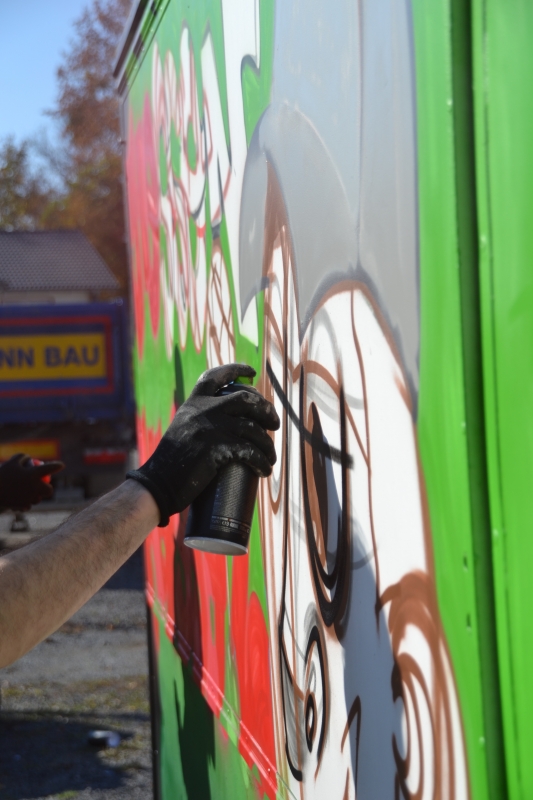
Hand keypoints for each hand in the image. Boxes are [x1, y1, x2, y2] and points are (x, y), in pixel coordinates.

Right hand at [0, 454, 64, 509]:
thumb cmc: (2, 473)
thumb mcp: (12, 461)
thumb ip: (24, 458)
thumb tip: (32, 460)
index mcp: (33, 474)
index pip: (50, 468)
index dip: (57, 466)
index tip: (61, 465)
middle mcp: (35, 487)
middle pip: (49, 490)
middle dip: (48, 489)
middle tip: (44, 486)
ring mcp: (30, 498)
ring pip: (38, 499)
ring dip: (36, 496)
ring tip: (30, 493)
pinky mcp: (24, 506)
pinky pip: (28, 505)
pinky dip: (26, 502)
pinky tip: (22, 500)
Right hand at [126, 363, 279, 525]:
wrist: (157, 483)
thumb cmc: (171, 461)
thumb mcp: (183, 427)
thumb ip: (200, 418)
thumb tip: (228, 419)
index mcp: (193, 402)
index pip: (216, 376)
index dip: (236, 370)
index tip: (252, 373)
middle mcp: (202, 409)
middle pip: (246, 399)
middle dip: (266, 410)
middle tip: (274, 425)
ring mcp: (209, 427)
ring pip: (252, 428)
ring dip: (267, 444)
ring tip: (271, 457)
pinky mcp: (215, 448)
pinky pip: (249, 451)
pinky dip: (261, 461)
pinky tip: (265, 470)